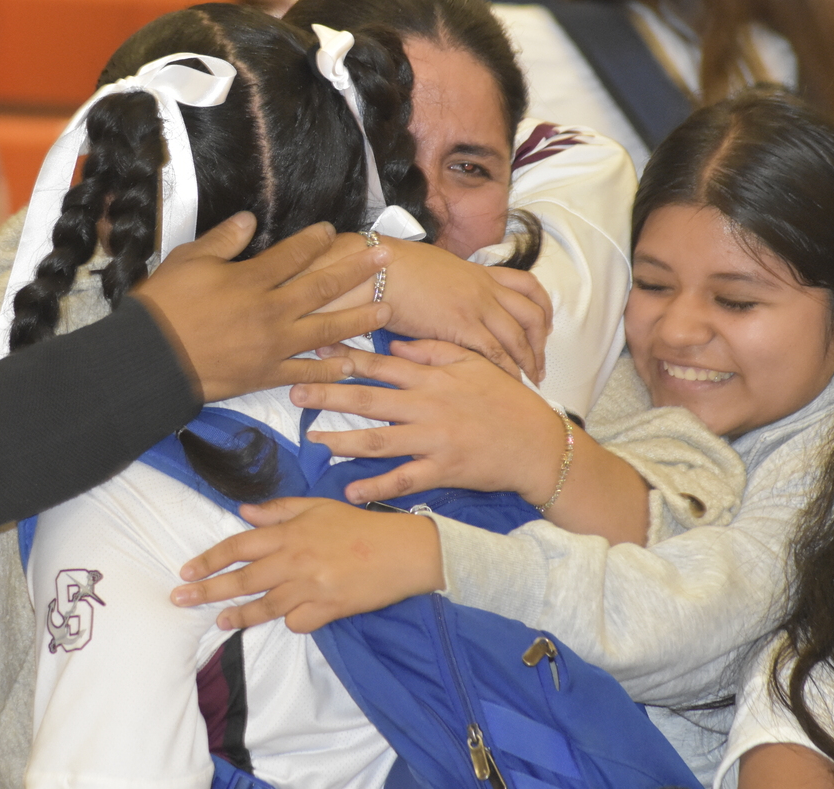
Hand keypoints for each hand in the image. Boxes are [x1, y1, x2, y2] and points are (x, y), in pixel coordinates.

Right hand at [134, 213, 391, 401]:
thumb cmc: (164, 307)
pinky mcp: (266, 374)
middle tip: (385, 257)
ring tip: (387, 311)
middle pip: (323, 286)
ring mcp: (272, 345)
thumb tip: (250, 220)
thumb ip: (222, 241)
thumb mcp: (188, 261)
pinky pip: (306, 370)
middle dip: (357, 270)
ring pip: (326, 329)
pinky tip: (351, 363)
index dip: (316, 240)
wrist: (151, 361)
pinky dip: (330, 367)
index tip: (333, 231)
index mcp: (251, 279)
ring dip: (359, 319)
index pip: (293, 254)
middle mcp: (271, 310)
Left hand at [171, 497, 443, 631]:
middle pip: (242, 579)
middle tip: (180, 599)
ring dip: (238, 615)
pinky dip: (290, 621)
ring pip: (264, 606)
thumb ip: (279, 509)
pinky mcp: (329, 610)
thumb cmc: (360, 526)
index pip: (239, 545)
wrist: (404, 550)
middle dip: (207, 590)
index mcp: (290, 532)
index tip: (186, 571)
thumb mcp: (318, 506)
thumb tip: (243, 512)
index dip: (209, 559)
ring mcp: (311, 588)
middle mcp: (295, 560)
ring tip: (219, 621)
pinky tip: (287, 618)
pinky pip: (297, 622)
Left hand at [291, 339, 563, 505]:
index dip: (347, 358)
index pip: (382, 365)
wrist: (539, 444)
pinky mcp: (443, 471)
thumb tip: (396, 341)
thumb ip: (433, 351)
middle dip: (330, 396)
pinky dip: (377, 487)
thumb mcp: (474, 364)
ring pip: (381, 440)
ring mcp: (435, 441)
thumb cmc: (506, 401)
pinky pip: (404, 480)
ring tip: (313, 440)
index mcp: (434, 379)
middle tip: (295, 393)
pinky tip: (350, 491)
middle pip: (371, 400)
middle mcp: (429, 407)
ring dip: (344, 440)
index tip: (315, 352)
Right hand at [302, 235, 551, 381]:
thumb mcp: (433, 269)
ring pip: (518, 336)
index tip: (544, 326)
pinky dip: (506, 368)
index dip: (542, 307)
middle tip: (540, 362)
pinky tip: (508, 381)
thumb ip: (450, 283)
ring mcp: (476, 305)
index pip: (526, 285)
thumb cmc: (394, 268)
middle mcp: (484, 288)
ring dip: (529, 360)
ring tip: (531, 379)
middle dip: (540, 342)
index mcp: (478, 272)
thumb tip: (446, 296)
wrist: (380, 270)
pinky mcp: (462, 324)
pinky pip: (495, 351)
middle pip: (531, 314)